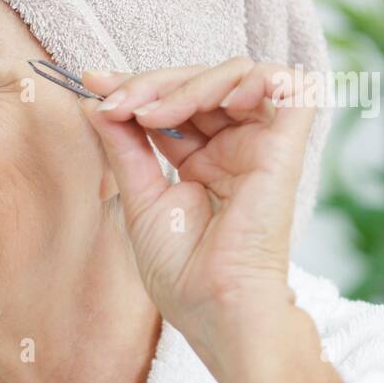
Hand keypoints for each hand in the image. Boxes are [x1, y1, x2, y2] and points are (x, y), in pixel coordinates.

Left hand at [81, 57, 314, 376]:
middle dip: (153, 82)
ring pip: (238, 75)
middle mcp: (234, 148)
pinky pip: (290, 86)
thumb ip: (122, 145)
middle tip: (116, 101)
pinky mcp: (287, 149)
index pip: (174, 102)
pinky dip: (253, 79)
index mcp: (203, 161)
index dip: (137, 86)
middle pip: (201, 82)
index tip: (93, 83)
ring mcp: (261, 146)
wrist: (213, 306)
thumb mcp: (138, 196)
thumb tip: (96, 98)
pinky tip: (218, 102)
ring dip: (189, 84)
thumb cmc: (181, 271)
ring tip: (152, 114)